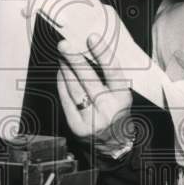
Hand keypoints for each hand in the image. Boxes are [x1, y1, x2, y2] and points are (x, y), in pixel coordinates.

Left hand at [57, 32, 133, 157]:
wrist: (115, 146)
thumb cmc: (117, 114)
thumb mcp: (121, 95)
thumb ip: (108, 77)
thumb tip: (87, 52)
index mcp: (122, 98)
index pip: (112, 71)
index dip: (102, 53)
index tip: (91, 38)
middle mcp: (108, 109)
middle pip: (88, 79)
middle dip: (74, 59)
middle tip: (64, 45)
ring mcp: (91, 120)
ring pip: (74, 89)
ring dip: (65, 70)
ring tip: (62, 56)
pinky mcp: (77, 127)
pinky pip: (66, 101)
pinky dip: (62, 85)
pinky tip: (61, 74)